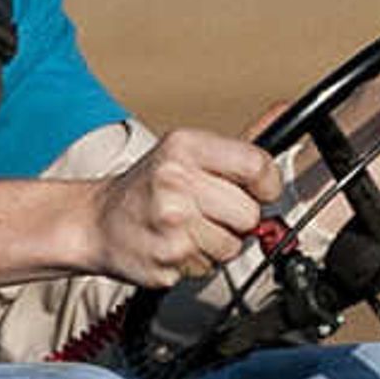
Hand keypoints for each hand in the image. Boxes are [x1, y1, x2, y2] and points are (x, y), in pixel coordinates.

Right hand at [84, 127, 283, 285]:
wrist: (97, 222)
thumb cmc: (146, 187)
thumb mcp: (186, 152)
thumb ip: (238, 144)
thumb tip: (283, 111)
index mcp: (184, 147)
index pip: (256, 165)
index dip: (267, 184)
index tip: (259, 190)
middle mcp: (175, 181)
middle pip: (249, 213)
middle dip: (236, 219)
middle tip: (208, 211)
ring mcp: (171, 222)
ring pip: (233, 246)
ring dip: (217, 244)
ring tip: (189, 229)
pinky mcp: (168, 258)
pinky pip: (210, 267)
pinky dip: (198, 261)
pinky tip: (175, 245)